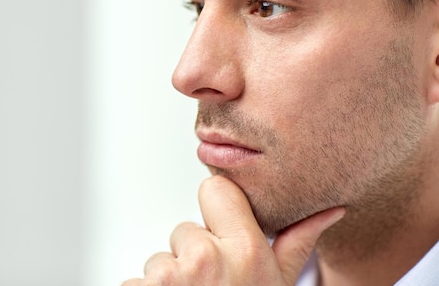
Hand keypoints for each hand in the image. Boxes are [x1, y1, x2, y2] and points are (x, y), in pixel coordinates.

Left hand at [122, 175, 344, 285]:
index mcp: (243, 251)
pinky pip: (138, 281)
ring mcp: (169, 277)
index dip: (218, 210)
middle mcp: (205, 258)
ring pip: (162, 258)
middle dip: (195, 255)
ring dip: (173, 279)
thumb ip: (297, 243)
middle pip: (186, 230)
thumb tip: (328, 210)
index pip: (214, 189)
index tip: (223, 232)